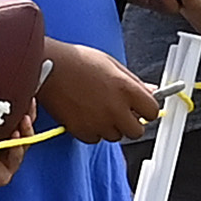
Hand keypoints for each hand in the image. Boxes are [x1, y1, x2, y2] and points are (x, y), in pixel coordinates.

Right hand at [34, 42, 159, 145]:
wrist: (48, 67)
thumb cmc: (78, 61)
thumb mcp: (112, 65)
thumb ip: (134, 82)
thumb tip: (152, 91)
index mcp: (126, 89)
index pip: (152, 112)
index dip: (146, 110)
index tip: (140, 108)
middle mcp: (116, 109)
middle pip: (136, 131)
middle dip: (130, 123)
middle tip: (119, 111)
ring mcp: (99, 122)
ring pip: (115, 136)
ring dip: (110, 126)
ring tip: (97, 108)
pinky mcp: (82, 131)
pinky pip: (95, 139)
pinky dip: (93, 130)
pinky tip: (85, 114)